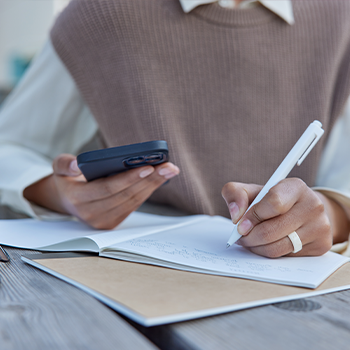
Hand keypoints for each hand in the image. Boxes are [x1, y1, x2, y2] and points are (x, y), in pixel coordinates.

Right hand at [24, 153, 179, 228]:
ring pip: (133, 201)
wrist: (67, 199)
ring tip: (168, 170)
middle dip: (149, 180)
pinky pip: (134, 205)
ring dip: (153, 185)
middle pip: (126, 195)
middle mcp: (91, 213)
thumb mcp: (59, 168)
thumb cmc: (68, 179)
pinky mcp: (113, 222)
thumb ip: (64, 164)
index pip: (108, 188)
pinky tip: (158, 178)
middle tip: (168, 166)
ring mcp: (103, 221)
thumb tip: (77, 165)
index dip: (129, 178)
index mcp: (77, 198)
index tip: (149, 166)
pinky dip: (147, 191)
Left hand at [222, 178, 348, 256]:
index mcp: (295, 187)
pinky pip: (286, 256)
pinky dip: (269, 253)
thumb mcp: (252, 191)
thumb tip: (235, 215)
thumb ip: (235, 194)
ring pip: (277, 247)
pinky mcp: (321, 245)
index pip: (274, 203)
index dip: (253, 216)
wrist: (302, 210)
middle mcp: (313, 205)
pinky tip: (265, 245)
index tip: (240, 224)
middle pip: (272, 230)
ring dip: (256, 247)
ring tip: (249, 241)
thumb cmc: (272, 200)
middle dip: (249, 237)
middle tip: (240, 237)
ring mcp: (320, 226)